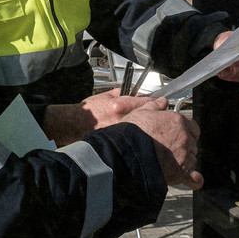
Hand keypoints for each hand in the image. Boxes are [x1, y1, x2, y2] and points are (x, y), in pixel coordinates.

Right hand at [43, 91, 157, 145]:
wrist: (76, 125)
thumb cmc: (90, 110)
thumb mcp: (107, 95)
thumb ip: (125, 94)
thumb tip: (141, 95)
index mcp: (119, 105)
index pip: (146, 102)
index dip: (157, 102)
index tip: (162, 102)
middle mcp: (122, 120)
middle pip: (148, 117)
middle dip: (154, 116)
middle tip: (157, 114)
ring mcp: (122, 133)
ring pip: (144, 128)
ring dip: (148, 127)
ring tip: (146, 125)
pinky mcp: (120, 143)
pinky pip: (136, 137)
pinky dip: (140, 136)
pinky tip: (137, 135)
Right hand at [122, 97, 203, 189]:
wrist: (128, 154)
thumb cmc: (132, 133)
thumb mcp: (140, 112)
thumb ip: (154, 105)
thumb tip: (162, 101)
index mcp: (177, 121)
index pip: (192, 126)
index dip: (186, 130)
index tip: (178, 132)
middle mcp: (184, 138)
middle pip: (193, 142)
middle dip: (184, 145)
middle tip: (170, 147)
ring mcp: (184, 155)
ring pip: (192, 158)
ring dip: (185, 160)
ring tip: (171, 161)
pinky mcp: (181, 172)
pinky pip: (195, 177)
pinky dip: (193, 178)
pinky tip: (191, 178)